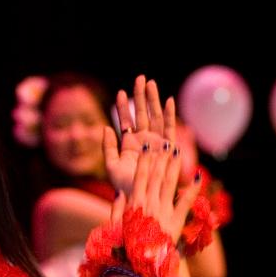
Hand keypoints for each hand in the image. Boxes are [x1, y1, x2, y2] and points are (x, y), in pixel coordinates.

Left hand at [103, 76, 176, 191]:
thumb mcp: (111, 166)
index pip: (127, 121)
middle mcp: (145, 141)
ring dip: (153, 100)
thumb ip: (107, 147)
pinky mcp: (168, 148)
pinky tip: (168, 101)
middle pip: (143, 114)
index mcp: (131, 145)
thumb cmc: (126, 187)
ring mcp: (157, 143)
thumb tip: (105, 127)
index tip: (120, 92)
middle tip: (140, 78)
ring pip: (155, 117)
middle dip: (141, 96)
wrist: (142, 198)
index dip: (123, 107)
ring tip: (150, 82)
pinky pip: (170, 129)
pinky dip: (170, 115)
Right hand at [124, 138, 200, 243]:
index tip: (147, 147)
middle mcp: (149, 204)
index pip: (139, 177)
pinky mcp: (177, 222)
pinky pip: (186, 201)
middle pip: (156, 175)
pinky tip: (198, 175)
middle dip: (161, 157)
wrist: (138, 267)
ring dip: (174, 166)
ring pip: (169, 183)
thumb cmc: (123, 250)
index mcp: (134, 204)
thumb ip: (116, 209)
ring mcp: (164, 212)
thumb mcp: (115, 227)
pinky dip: (193, 188)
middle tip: (166, 143)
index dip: (144, 161)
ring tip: (178, 151)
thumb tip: (119, 193)